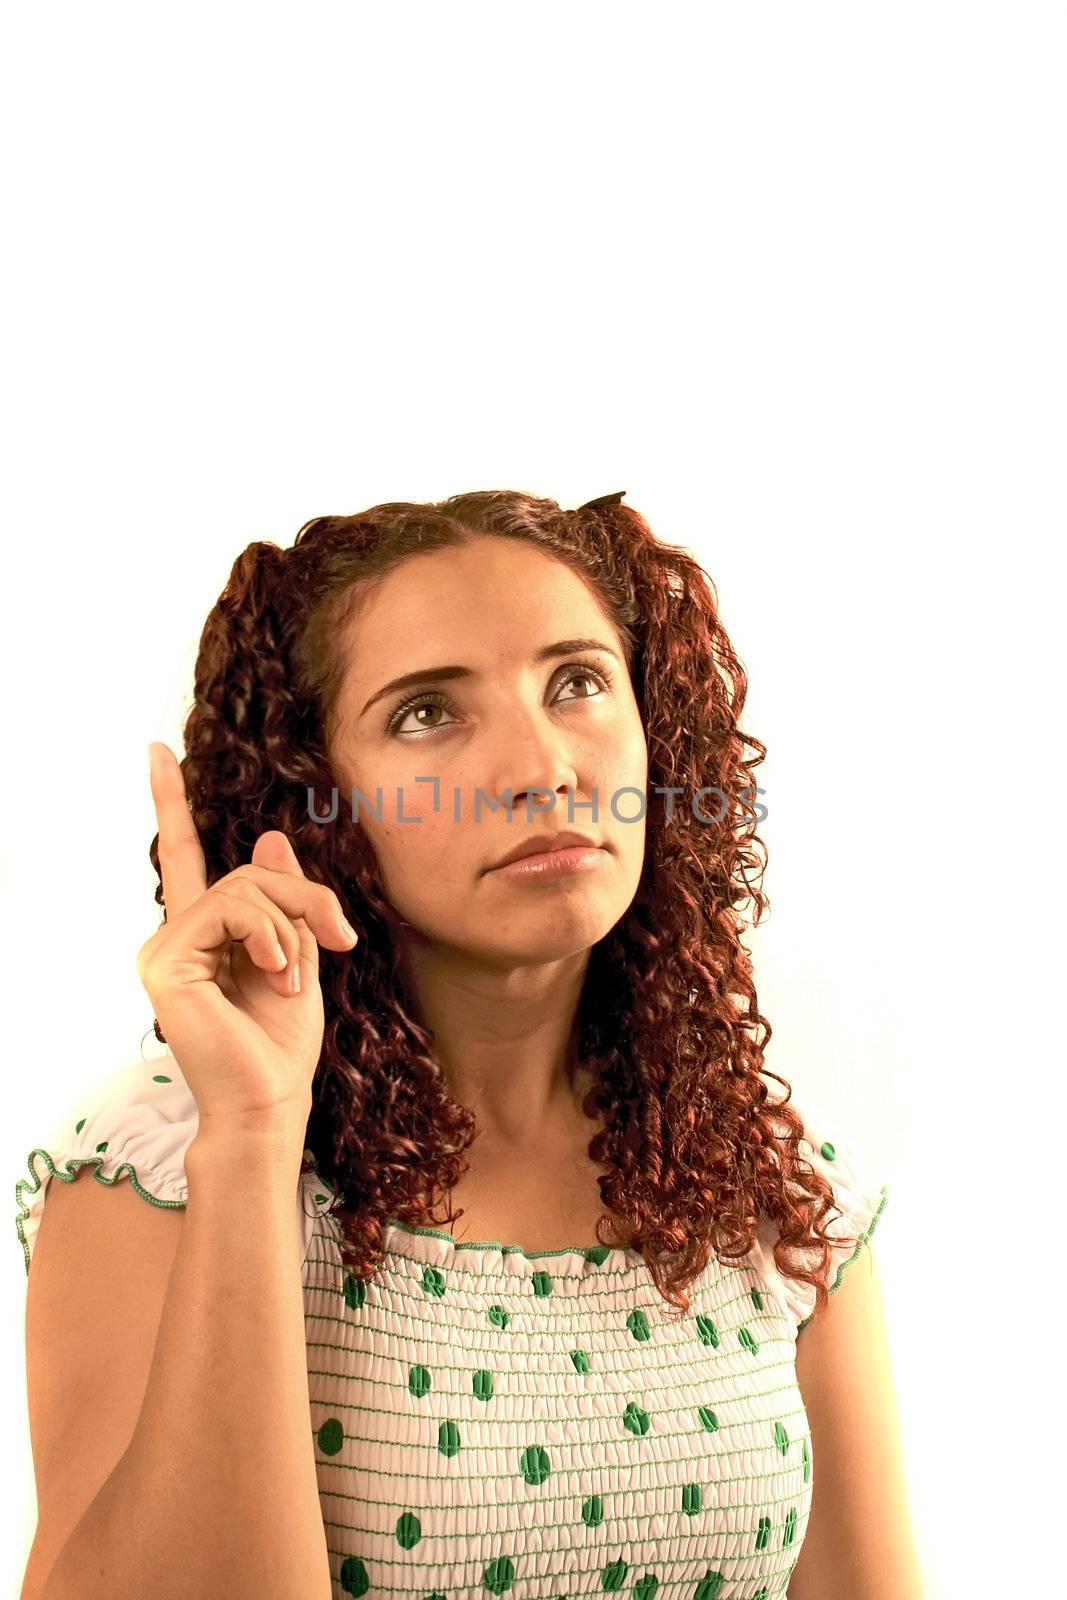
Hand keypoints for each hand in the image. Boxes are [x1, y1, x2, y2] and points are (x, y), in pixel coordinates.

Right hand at [137, 741, 357, 1132]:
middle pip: (248, 874)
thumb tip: (268, 839)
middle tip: (340, 938)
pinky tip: (278, 976)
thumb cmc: (282, 1043)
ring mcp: (165, 949)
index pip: (185, 857)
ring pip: (244, 890)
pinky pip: (231, 911)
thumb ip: (285, 901)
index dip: (171, 803)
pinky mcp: (166, 962)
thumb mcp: (300, 955)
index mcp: (204, 934)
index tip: (157, 752)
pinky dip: (271, 938)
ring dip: (293, 928)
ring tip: (296, 976)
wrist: (271, 1100)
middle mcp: (176, 937)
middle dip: (306, 900)